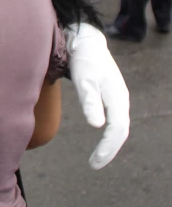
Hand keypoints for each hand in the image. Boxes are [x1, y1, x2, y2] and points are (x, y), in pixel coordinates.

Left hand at [66, 23, 129, 169]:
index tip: (96, 161)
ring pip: (118, 127)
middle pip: (121, 131)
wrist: (86, 42)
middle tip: (94, 165)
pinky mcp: (110, 97)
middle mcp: (121, 100)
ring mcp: (117, 98)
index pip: (118, 129)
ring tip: (96, 159)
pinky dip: (108, 135)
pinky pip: (114, 121)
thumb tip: (97, 125)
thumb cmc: (84, 59)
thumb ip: (90, 100)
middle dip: (109, 150)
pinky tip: (100, 140)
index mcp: (118, 97)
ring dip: (110, 144)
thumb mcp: (84, 79)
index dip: (108, 147)